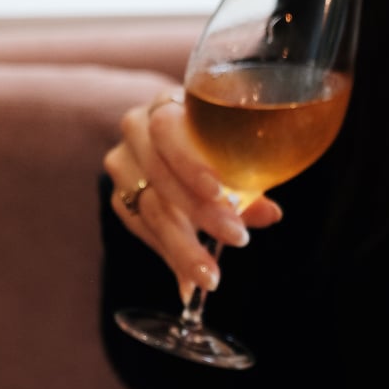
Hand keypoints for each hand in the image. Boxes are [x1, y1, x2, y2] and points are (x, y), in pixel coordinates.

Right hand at [103, 88, 282, 304]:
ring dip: (183, 247)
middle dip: (199, 213)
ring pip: (148, 210)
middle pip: (158, 175)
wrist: (170, 140)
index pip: (167, 131)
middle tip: (237, 241)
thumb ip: (247, 178)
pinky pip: (143, 232)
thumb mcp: (230, 150)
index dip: (191, 163)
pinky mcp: (118, 199)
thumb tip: (270, 214)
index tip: (221, 194)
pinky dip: (170, 257)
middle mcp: (135, 130)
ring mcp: (122, 166)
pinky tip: (188, 282)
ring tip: (209, 277)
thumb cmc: (208, 140)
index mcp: (165, 105)